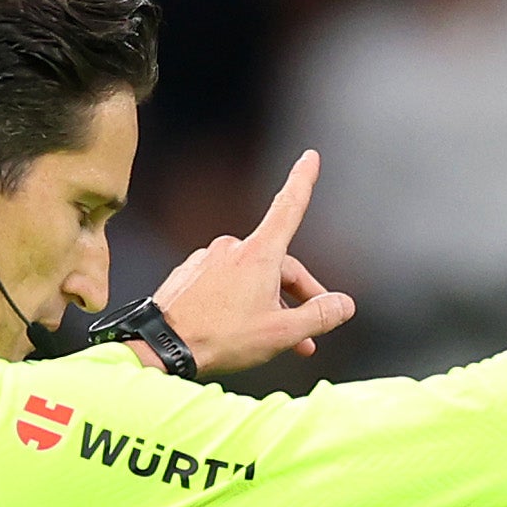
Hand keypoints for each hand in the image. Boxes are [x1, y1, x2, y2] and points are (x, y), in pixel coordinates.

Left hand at [149, 153, 356, 375]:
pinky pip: (226, 284)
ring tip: (275, 339)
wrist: (162, 348)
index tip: (310, 158)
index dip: (303, 181)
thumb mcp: (281, 333)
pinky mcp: (190, 275)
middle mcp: (232, 249)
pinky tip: (240, 330)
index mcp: (258, 254)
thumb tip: (344, 305)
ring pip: (252, 277)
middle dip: (297, 295)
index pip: (288, 207)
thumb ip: (319, 316)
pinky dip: (241, 302)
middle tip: (308, 332)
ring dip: (269, 303)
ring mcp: (208, 260)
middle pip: (278, 263)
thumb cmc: (220, 338)